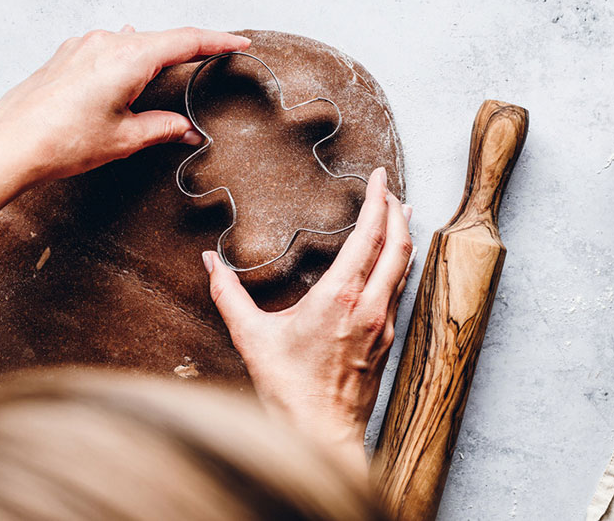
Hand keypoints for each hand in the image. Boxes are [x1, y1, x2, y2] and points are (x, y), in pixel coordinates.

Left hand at [0, 26, 250, 185]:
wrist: (8, 144)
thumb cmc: (61, 141)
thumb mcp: (124, 139)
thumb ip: (162, 128)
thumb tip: (188, 129)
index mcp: (128, 57)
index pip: (186, 40)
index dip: (217, 41)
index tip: (240, 42)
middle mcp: (105, 42)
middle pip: (161, 39)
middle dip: (190, 49)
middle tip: (216, 56)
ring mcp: (82, 46)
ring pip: (133, 42)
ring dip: (156, 54)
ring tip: (173, 69)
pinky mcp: (66, 56)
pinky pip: (108, 47)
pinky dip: (129, 57)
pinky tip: (130, 64)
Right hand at [204, 167, 413, 475]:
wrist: (321, 436)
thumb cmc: (288, 390)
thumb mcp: (251, 337)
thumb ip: (228, 295)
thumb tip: (209, 262)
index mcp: (340, 296)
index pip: (369, 235)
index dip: (377, 200)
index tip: (377, 176)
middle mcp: (370, 305)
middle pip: (398, 245)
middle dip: (396, 211)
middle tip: (389, 189)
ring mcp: (383, 325)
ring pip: (404, 269)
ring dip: (403, 237)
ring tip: (401, 215)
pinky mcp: (387, 342)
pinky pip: (400, 292)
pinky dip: (399, 267)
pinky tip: (392, 265)